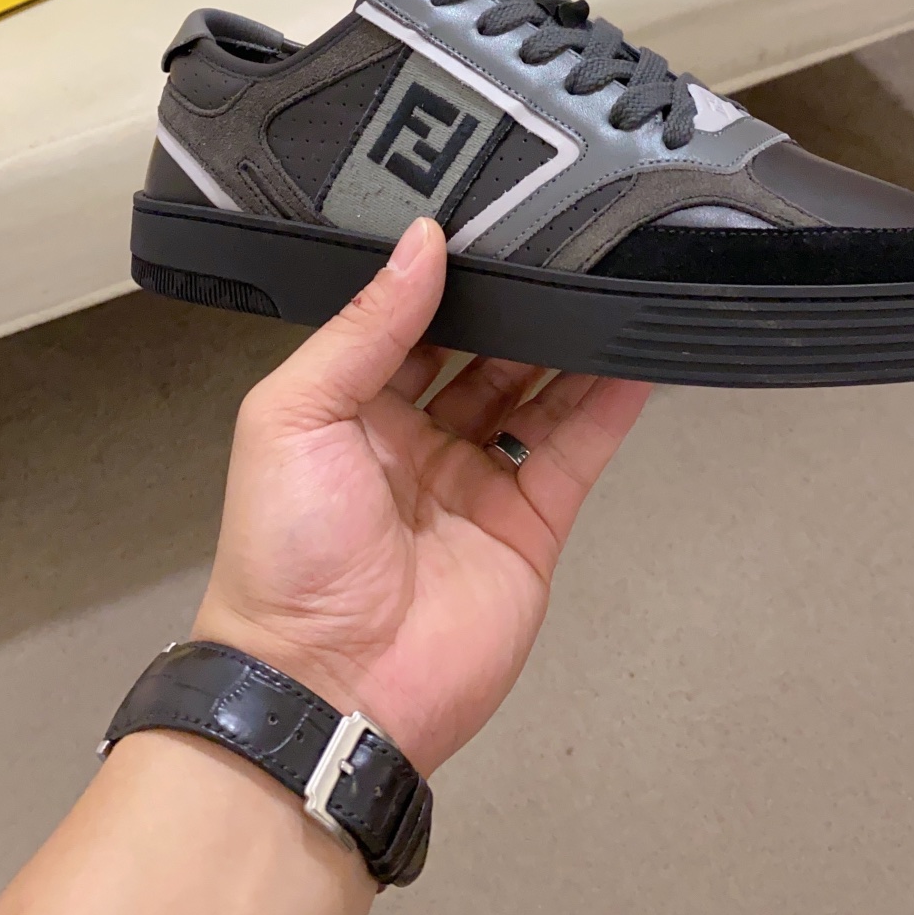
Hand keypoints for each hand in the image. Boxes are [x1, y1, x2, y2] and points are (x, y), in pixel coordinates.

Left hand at [194, 217, 649, 774]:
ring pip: (537, 395)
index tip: (486, 225)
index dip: (447, 281)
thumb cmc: (282, 560)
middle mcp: (416, 443)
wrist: (326, 689)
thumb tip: (419, 245)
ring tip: (605, 285)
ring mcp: (476, 485)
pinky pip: (574, 452)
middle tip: (557, 247)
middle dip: (516, 307)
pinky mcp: (528, 526)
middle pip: (483, 355)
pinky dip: (608, 406)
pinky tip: (631, 359)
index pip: (410, 325)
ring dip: (569, 345)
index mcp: (350, 412)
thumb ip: (363, 328)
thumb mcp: (294, 416)